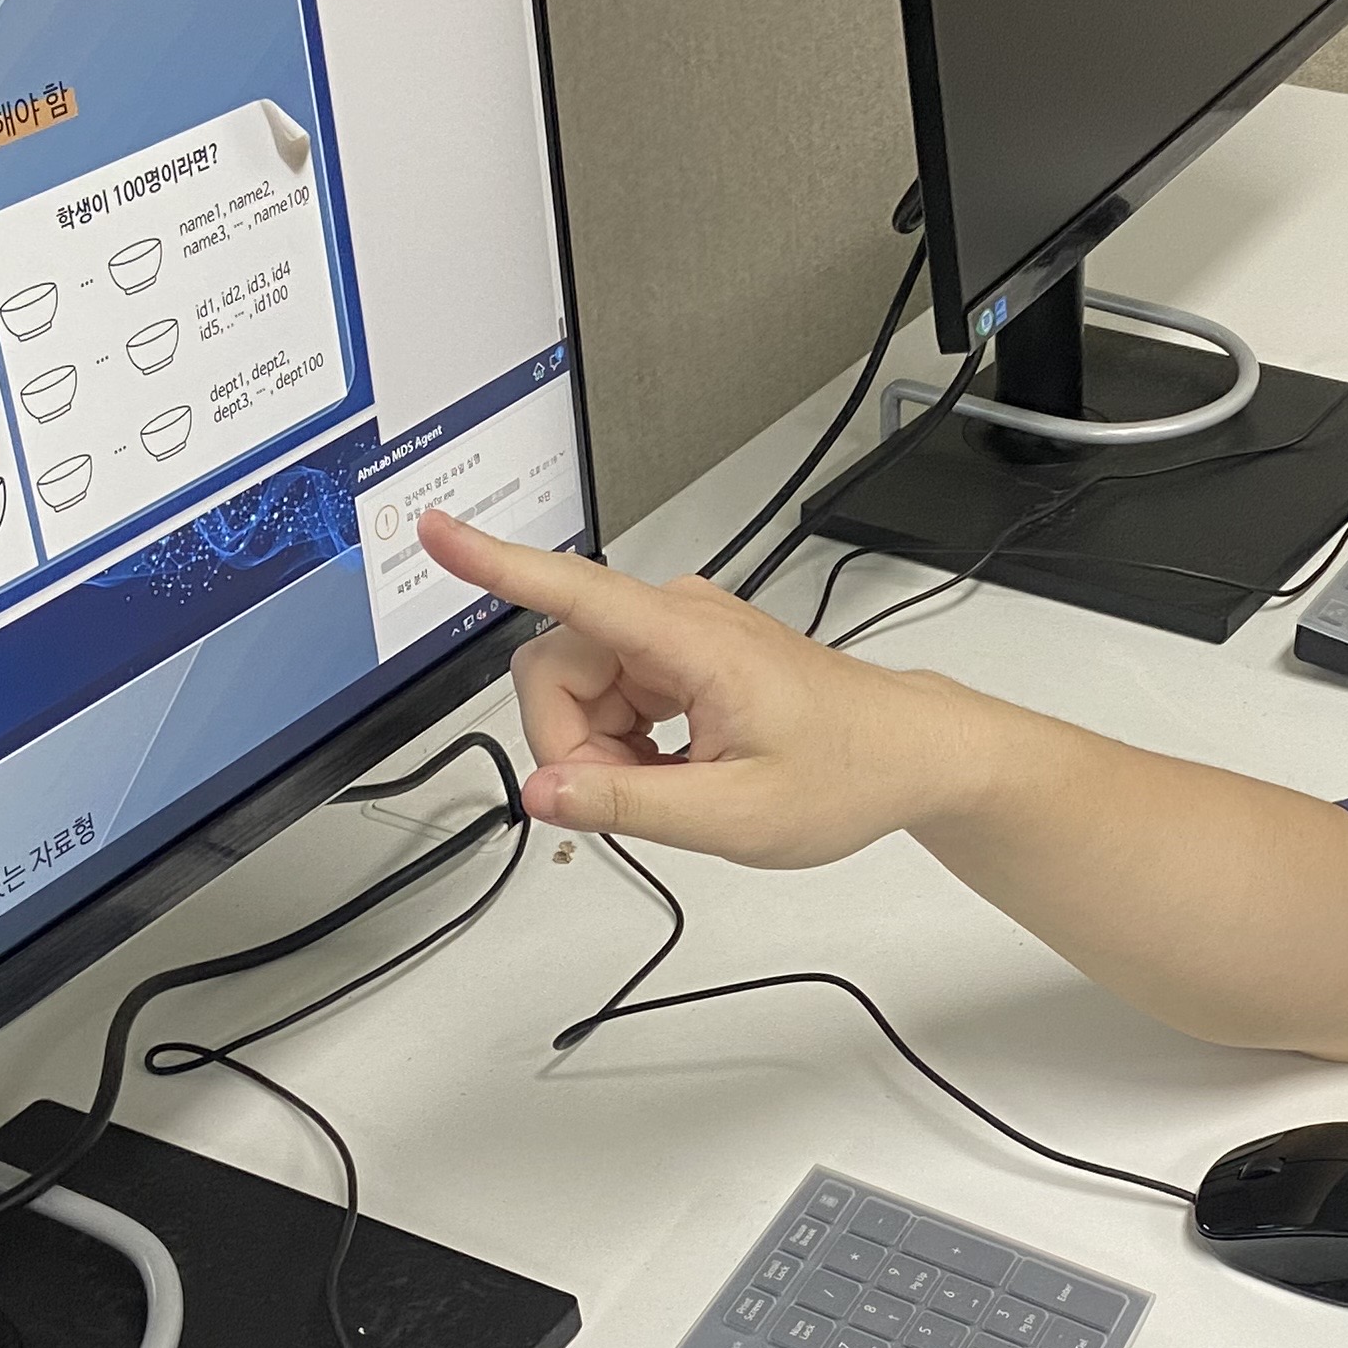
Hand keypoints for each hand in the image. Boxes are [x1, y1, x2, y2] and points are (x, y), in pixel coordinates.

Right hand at [421, 512, 993, 867]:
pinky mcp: (679, 656)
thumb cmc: (847, 773)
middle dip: (572, 744)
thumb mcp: (735, 815)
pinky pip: (610, 695)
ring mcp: (678, 636)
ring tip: (673, 787)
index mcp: (691, 641)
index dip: (497, 564)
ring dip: (602, 752)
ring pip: (578, 687)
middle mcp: (677, 620)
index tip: (436, 532)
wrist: (911, 753)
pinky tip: (675, 770)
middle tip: (634, 797)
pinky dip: (624, 745)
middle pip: (556, 666)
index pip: (574, 591)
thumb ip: (628, 804)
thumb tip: (541, 794)